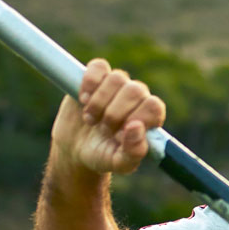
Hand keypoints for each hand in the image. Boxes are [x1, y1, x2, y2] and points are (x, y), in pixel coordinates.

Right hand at [51, 59, 165, 175]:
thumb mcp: (118, 163)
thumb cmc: (102, 155)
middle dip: (115, 113)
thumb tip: (137, 127)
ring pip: (117, 78)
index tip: (119, 135)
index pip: (154, 106)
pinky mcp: (96, 77)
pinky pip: (99, 66)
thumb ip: (133, 152)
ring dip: (99, 102)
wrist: (74, 148)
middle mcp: (137, 98)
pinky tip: (83, 100)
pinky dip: (89, 83)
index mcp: (149, 117)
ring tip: (91, 120)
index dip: (136, 118)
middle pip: (135, 91)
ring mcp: (117, 85)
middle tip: (103, 129)